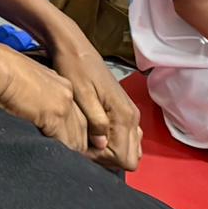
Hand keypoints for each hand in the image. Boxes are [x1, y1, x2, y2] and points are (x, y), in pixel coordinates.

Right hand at [0, 45, 87, 153]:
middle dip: (77, 144)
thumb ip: (38, 94)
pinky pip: (64, 141)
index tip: (69, 142)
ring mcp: (63, 104)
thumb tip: (34, 109)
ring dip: (70, 151)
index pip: (77, 113)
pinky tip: (54, 159)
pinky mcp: (54, 115)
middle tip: (70, 159)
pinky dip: (61, 152)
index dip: (75, 131)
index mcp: (61, 84)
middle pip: (81, 127)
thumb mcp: (27, 79)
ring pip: (75, 136)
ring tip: (62, 164)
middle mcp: (67, 93)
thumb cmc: (3, 71)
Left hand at [51, 43, 142, 169]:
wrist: (75, 48)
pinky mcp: (124, 109)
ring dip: (112, 150)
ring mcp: (130, 112)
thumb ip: (95, 122)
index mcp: (124, 115)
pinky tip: (94, 133)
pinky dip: (114, 140)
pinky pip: (126, 135)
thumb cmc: (75, 69)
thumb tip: (102, 146)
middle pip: (131, 156)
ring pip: (130, 147)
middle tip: (86, 148)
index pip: (125, 157)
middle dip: (109, 158)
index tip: (84, 151)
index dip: (104, 160)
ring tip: (88, 141)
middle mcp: (132, 116)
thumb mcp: (81, 96)